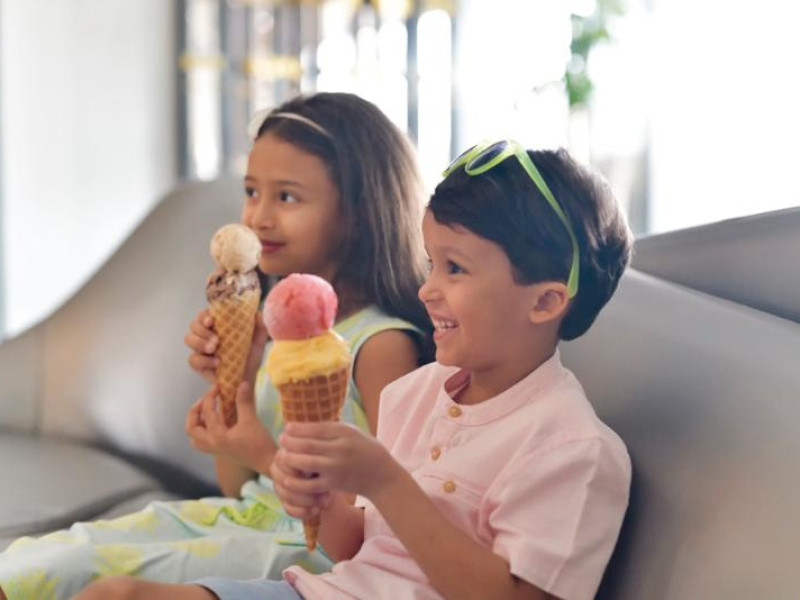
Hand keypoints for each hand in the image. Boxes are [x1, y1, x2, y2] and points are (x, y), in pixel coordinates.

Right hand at [185, 309, 268, 384]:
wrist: (248, 378)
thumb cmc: (250, 357)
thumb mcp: (258, 341)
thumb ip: (260, 326)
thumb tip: (258, 313)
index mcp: (218, 326)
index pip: (204, 315)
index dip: (204, 315)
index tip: (212, 320)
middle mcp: (206, 335)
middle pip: (193, 325)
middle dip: (202, 330)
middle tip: (216, 340)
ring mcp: (201, 350)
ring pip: (188, 338)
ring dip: (200, 342)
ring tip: (214, 349)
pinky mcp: (199, 364)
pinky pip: (193, 359)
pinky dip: (204, 360)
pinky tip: (216, 362)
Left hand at [185, 381, 276, 473]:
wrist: (266, 461)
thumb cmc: (259, 442)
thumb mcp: (251, 420)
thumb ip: (244, 402)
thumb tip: (242, 383)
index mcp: (217, 436)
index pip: (207, 412)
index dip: (210, 396)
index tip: (217, 386)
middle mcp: (211, 444)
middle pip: (191, 428)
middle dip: (194, 412)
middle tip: (204, 400)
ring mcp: (214, 449)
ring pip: (194, 437)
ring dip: (196, 423)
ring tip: (206, 412)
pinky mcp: (220, 451)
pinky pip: (202, 442)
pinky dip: (203, 431)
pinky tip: (214, 422)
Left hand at [273, 422, 399, 501]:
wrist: (381, 476)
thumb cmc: (366, 450)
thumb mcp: (353, 433)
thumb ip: (333, 429)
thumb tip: (306, 423)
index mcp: (346, 433)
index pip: (317, 428)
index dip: (299, 428)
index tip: (288, 426)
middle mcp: (341, 449)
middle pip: (308, 444)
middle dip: (290, 441)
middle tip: (281, 439)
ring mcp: (336, 468)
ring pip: (306, 462)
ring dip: (290, 458)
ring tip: (282, 455)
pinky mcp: (334, 484)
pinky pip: (310, 485)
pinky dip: (296, 482)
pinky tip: (286, 478)